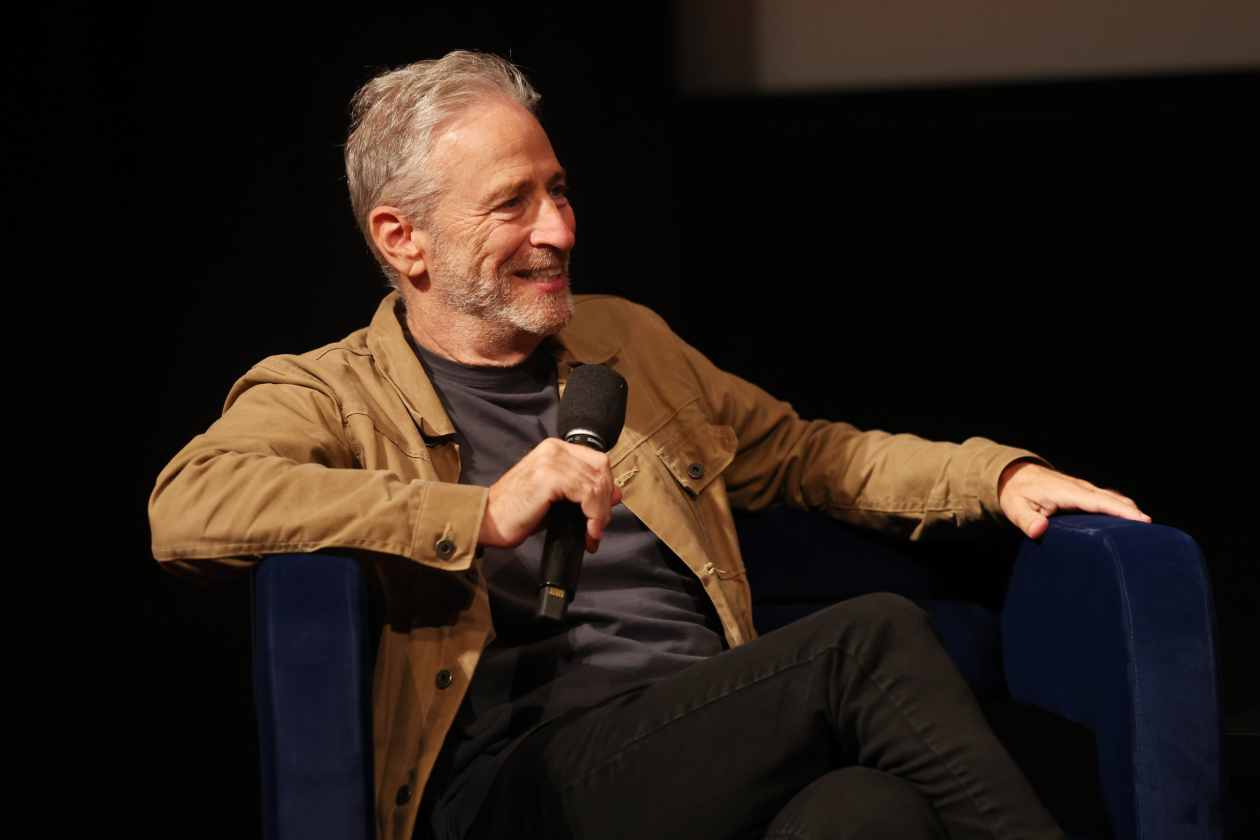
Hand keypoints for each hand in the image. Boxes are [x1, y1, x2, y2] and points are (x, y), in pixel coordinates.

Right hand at [479, 438, 622, 552]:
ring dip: (600, 514)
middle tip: (597, 528)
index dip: (607, 487)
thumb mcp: (556, 499)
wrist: (487, 520)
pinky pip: (587, 494)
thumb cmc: (517, 512)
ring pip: (597, 484)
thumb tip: (616, 495)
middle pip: (601, 470)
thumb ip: (583, 492)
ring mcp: (552, 460)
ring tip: (592, 535)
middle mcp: (554, 449)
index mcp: (555, 448)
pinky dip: (593, 516)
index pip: (598, 461)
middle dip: (606, 502)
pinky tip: (587, 533)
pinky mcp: (550, 477)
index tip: (603, 514)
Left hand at [998, 460, 1150, 539]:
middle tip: (1154, 534)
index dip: (1121, 511)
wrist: (1014, 475)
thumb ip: (1027, 521)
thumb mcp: (1016, 509)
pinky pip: (1108, 500)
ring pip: (1113, 498)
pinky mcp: (1085, 494)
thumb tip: (1039, 530)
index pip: (1099, 502)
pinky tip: (1132, 524)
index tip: (1142, 521)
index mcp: (1067, 492)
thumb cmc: (1016, 494)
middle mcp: (1080, 488)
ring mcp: (1084, 490)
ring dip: (1131, 511)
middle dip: (1134, 514)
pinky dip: (1122, 509)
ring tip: (1149, 533)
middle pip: (1113, 499)